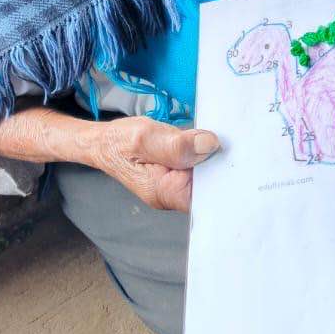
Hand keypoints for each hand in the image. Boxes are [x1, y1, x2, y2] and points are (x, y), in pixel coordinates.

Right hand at [88, 115, 219, 210]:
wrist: (104, 142)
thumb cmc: (118, 142)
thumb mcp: (145, 137)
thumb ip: (176, 145)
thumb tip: (209, 144)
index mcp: (165, 192)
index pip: (206, 196)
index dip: (222, 177)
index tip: (230, 156)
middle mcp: (174, 195)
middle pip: (210, 186)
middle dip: (221, 165)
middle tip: (228, 143)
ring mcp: (177, 185)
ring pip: (207, 175)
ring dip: (214, 157)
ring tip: (220, 139)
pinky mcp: (179, 173)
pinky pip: (199, 167)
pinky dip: (206, 154)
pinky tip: (209, 141)